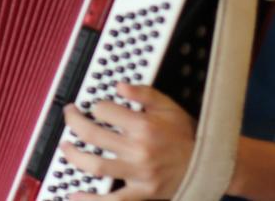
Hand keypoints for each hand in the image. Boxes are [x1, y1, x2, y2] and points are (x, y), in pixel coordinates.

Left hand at [60, 83, 195, 199]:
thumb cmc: (186, 135)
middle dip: (74, 122)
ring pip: (96, 165)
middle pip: (93, 135)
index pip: (104, 110)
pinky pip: (114, 200)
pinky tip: (75, 196)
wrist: (209, 163)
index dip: (96, 106)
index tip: (96, 107)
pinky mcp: (142, 193)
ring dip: (74, 156)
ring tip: (65, 147)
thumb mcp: (168, 106)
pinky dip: (92, 200)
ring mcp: (139, 173)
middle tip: (70, 116)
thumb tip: (120, 85)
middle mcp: (139, 149)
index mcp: (144, 126)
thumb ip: (143, 93)